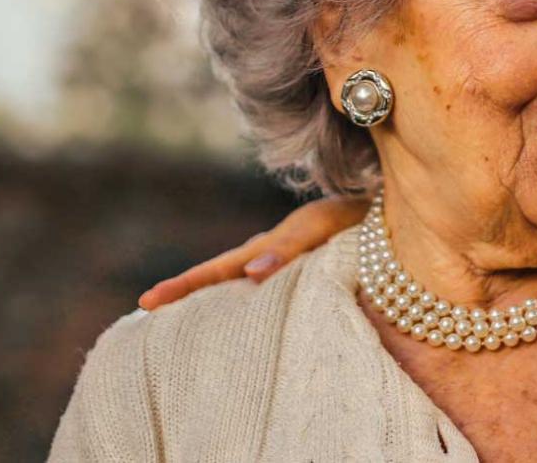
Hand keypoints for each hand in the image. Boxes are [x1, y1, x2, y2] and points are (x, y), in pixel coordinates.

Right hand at [136, 195, 368, 309]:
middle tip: (145, 311)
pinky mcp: (303, 275)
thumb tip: (248, 275)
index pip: (216, 270)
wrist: (391, 212)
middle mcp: (269, 257)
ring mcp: (283, 266)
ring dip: (210, 302)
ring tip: (179, 325)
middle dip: (184, 294)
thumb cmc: (357, 218)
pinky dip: (244, 306)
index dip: (182, 286)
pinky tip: (239, 323)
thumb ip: (287, 248)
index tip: (147, 302)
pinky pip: (267, 293)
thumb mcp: (321, 227)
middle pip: (218, 278)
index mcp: (268, 247)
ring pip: (238, 285)